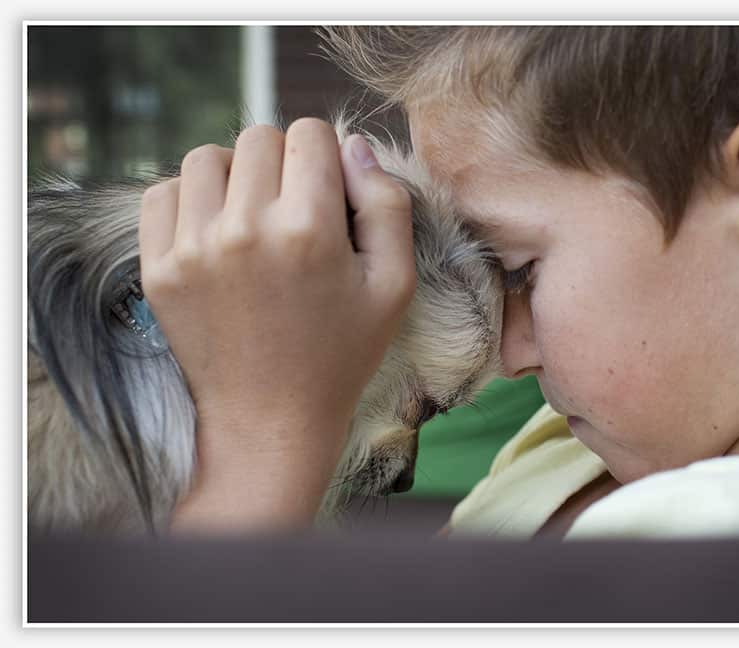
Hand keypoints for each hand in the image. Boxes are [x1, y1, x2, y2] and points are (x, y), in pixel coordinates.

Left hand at [138, 119, 415, 529]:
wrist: (271, 421)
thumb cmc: (342, 353)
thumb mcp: (395, 285)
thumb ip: (387, 205)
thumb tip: (354, 146)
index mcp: (308, 229)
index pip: (311, 133)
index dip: (328, 158)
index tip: (329, 197)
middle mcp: (244, 229)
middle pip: (259, 137)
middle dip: (283, 163)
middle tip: (294, 212)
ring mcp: (193, 248)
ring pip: (207, 156)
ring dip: (234, 175)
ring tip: (251, 218)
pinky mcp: (158, 269)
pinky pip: (162, 192)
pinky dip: (190, 200)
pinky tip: (215, 233)